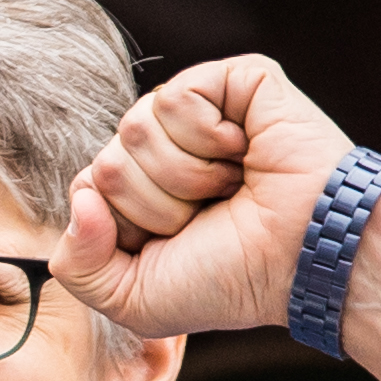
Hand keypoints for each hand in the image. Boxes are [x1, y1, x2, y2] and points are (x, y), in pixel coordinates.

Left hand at [62, 54, 359, 338]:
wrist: (305, 261)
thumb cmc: (232, 280)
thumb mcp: (133, 300)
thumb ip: (76, 265)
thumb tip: (81, 197)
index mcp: (143, 188)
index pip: (87, 188)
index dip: (127, 227)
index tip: (181, 242)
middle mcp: (167, 146)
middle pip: (107, 162)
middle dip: (158, 205)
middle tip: (213, 214)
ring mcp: (201, 111)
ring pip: (134, 129)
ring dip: (186, 177)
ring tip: (233, 186)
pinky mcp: (237, 80)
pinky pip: (174, 97)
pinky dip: (207, 138)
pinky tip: (243, 153)